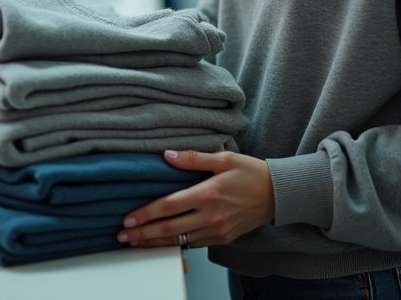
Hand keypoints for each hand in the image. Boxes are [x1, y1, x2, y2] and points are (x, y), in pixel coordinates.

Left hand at [116, 150, 274, 248]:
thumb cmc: (251, 173)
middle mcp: (210, 216)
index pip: (168, 206)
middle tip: (123, 235)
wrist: (278, 195)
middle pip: (169, 228)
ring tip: (136, 243)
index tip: (128, 218)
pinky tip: (162, 243)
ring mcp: (216, 230)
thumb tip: (168, 155)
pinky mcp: (222, 238)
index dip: (146, 213)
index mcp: (208, 193)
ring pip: (179, 241)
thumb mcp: (223, 158)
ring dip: (155, 243)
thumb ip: (194, 158)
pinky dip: (175, 244)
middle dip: (143, 233)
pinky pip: (193, 244)